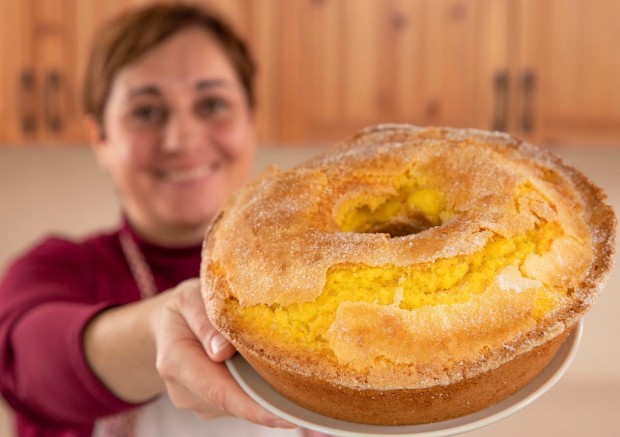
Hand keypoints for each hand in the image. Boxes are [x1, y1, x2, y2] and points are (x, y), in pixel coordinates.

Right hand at [151, 279, 295, 428]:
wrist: (168, 325)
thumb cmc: (183, 308)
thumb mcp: (190, 299)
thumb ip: (204, 321)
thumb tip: (223, 350)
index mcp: (176, 362)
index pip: (219, 392)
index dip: (253, 408)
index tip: (284, 416)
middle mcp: (185, 390)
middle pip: (234, 403)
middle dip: (269, 401)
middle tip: (310, 398)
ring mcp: (198, 401)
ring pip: (239, 404)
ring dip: (265, 393)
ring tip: (292, 373)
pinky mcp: (211, 404)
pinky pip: (239, 400)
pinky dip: (257, 388)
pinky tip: (272, 372)